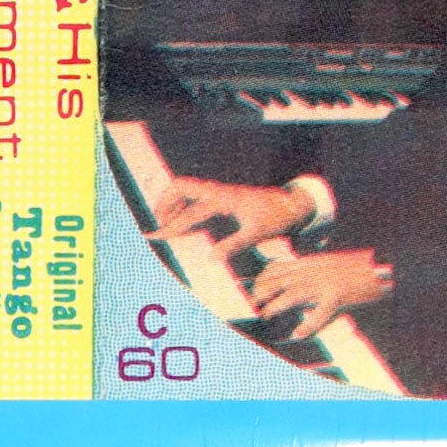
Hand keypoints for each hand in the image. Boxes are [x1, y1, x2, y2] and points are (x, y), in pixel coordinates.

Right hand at [148, 178, 311, 257]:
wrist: (291, 204)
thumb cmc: (275, 218)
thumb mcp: (257, 234)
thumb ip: (233, 245)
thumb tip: (210, 259)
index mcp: (223, 198)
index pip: (189, 212)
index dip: (170, 226)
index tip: (154, 236)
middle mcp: (218, 191)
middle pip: (181, 187)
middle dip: (165, 204)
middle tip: (157, 227)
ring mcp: (221, 191)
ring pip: (188, 189)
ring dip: (173, 203)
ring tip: (165, 224)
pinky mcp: (224, 195)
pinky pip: (198, 196)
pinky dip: (185, 205)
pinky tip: (185, 222)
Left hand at [250, 250, 393, 337]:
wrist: (381, 265)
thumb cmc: (357, 268)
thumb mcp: (330, 264)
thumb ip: (312, 271)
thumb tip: (296, 280)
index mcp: (311, 264)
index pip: (279, 268)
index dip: (263, 279)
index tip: (255, 289)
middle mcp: (315, 271)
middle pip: (281, 279)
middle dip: (264, 291)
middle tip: (255, 304)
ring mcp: (326, 283)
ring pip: (294, 293)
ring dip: (277, 304)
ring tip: (267, 314)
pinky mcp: (339, 295)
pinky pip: (321, 311)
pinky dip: (309, 324)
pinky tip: (299, 333)